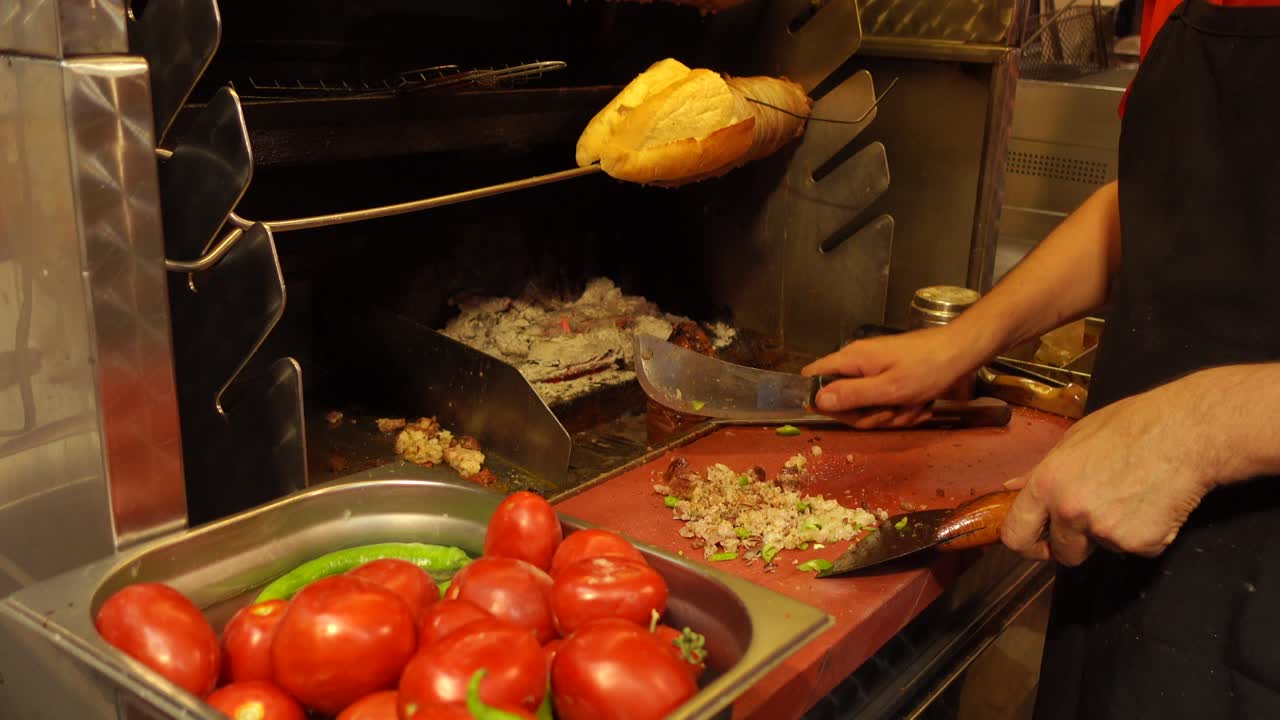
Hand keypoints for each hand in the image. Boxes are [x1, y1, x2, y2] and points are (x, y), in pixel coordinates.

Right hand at [801, 325, 985, 428]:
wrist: (962, 353)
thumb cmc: (927, 368)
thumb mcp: (889, 388)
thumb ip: (852, 395)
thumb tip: (816, 401)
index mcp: (852, 360)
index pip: (814, 376)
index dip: (819, 399)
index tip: (843, 413)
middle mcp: (858, 364)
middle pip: (842, 401)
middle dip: (868, 415)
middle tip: (891, 411)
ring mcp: (874, 372)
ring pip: (867, 407)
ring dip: (890, 415)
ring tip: (912, 406)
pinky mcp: (890, 379)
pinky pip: (885, 404)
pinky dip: (902, 410)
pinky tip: (919, 406)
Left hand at [999, 378, 1219, 564]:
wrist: (1186, 433)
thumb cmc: (1132, 427)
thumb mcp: (1074, 439)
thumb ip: (1040, 471)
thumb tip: (1012, 487)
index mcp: (1047, 484)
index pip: (1014, 534)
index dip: (1025, 544)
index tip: (1037, 544)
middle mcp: (1070, 511)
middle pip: (1062, 553)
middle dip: (1074, 546)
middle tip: (1095, 521)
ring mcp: (1104, 530)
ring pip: (1101, 549)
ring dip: (1112, 534)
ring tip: (1131, 496)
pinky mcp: (1139, 543)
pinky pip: (1136, 548)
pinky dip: (1145, 534)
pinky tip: (1154, 503)